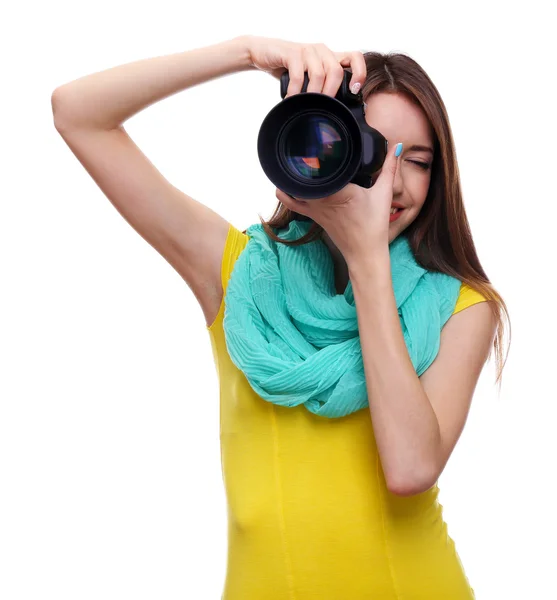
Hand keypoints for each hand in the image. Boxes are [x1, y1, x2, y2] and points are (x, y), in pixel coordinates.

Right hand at [244, 35, 366, 96]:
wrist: (263, 53)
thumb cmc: (288, 69)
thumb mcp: (309, 78)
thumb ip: (322, 87)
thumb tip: (333, 112)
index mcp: (330, 57)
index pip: (355, 58)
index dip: (359, 73)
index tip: (353, 91)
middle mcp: (322, 51)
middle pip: (336, 71)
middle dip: (330, 93)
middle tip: (321, 107)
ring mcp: (308, 50)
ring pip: (319, 74)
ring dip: (313, 94)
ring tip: (305, 105)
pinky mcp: (292, 52)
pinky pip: (299, 75)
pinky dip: (296, 91)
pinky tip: (291, 99)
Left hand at [276, 141, 402, 263]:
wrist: (364, 252)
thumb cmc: (374, 225)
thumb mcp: (384, 193)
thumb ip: (390, 168)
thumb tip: (398, 146)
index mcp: (339, 190)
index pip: (322, 167)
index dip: (316, 153)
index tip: (317, 142)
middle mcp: (322, 199)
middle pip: (304, 174)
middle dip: (303, 160)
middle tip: (307, 148)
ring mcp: (314, 208)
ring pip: (293, 188)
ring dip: (293, 175)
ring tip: (296, 162)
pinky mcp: (312, 216)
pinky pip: (291, 203)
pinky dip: (285, 193)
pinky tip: (286, 182)